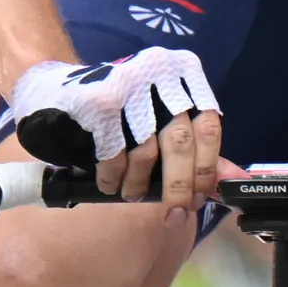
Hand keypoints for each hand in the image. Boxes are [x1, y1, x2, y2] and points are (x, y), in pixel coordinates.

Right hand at [2, 50, 222, 207]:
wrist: (54, 84)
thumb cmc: (119, 107)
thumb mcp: (164, 116)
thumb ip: (198, 145)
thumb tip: (233, 180)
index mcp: (184, 73)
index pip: (209, 126)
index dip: (206, 168)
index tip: (201, 198)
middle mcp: (160, 72)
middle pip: (181, 141)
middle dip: (179, 186)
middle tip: (174, 214)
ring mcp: (129, 85)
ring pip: (147, 150)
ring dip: (139, 183)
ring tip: (131, 195)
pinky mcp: (99, 102)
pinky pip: (115, 153)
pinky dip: (113, 176)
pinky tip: (109, 184)